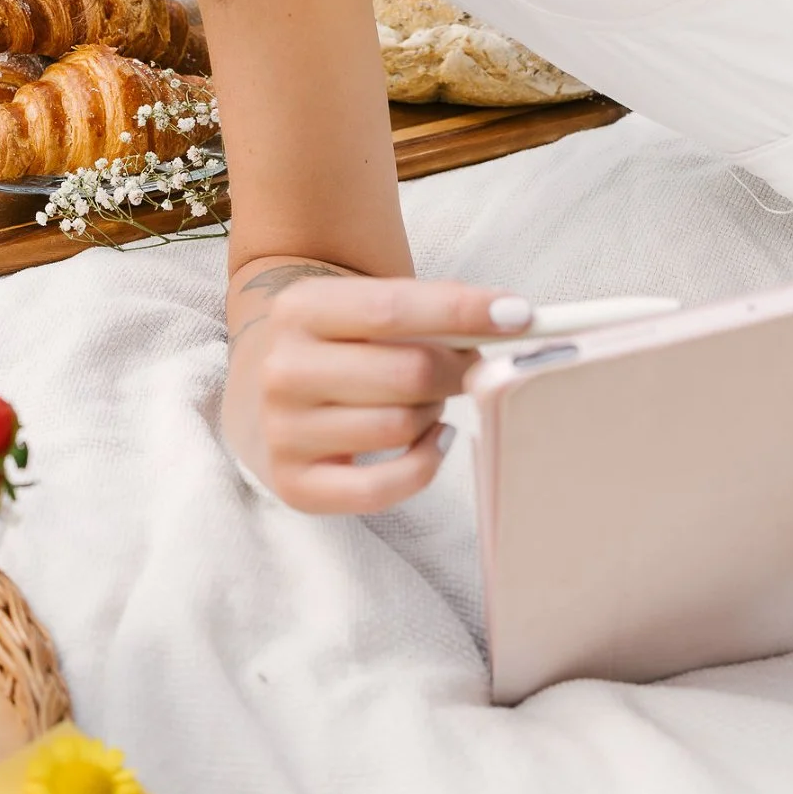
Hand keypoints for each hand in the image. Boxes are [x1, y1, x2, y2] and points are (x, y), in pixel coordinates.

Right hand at [248, 276, 531, 513]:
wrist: (274, 383)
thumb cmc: (345, 339)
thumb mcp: (370, 303)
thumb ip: (432, 307)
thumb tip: (510, 316)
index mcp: (300, 309)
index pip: (392, 308)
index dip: (462, 311)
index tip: (518, 314)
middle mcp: (283, 369)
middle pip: (407, 373)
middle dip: (455, 370)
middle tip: (465, 367)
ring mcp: (284, 431)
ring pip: (401, 428)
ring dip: (433, 413)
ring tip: (424, 399)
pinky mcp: (294, 483)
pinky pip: (380, 490)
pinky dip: (424, 465)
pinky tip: (433, 439)